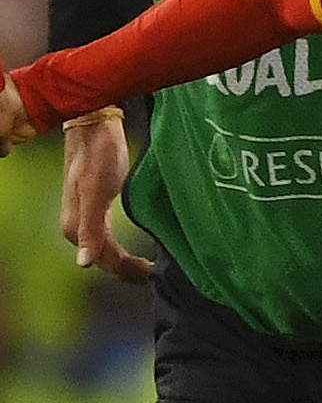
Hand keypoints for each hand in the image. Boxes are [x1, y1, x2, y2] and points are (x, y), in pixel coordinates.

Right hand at [57, 106, 146, 278]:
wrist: (95, 128)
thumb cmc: (98, 156)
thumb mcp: (97, 192)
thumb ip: (92, 228)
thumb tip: (84, 264)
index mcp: (76, 227)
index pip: (106, 262)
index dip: (130, 272)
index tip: (158, 273)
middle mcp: (78, 227)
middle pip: (107, 260)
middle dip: (131, 270)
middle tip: (163, 272)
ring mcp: (86, 219)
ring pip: (109, 251)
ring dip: (129, 262)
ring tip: (156, 266)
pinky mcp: (96, 209)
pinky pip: (109, 240)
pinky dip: (125, 250)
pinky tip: (143, 250)